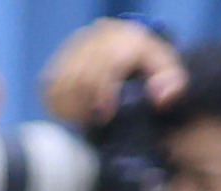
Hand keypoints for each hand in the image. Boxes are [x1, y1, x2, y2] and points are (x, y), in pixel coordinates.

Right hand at [42, 17, 184, 129]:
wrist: (126, 51)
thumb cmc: (147, 65)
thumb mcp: (167, 69)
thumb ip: (172, 82)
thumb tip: (160, 97)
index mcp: (122, 37)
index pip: (105, 67)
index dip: (103, 94)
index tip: (106, 116)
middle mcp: (93, 38)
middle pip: (80, 79)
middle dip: (85, 105)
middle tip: (93, 121)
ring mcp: (71, 48)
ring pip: (61, 84)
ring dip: (70, 107)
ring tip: (83, 118)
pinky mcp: (56, 60)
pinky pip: (48, 87)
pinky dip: (57, 104)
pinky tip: (71, 111)